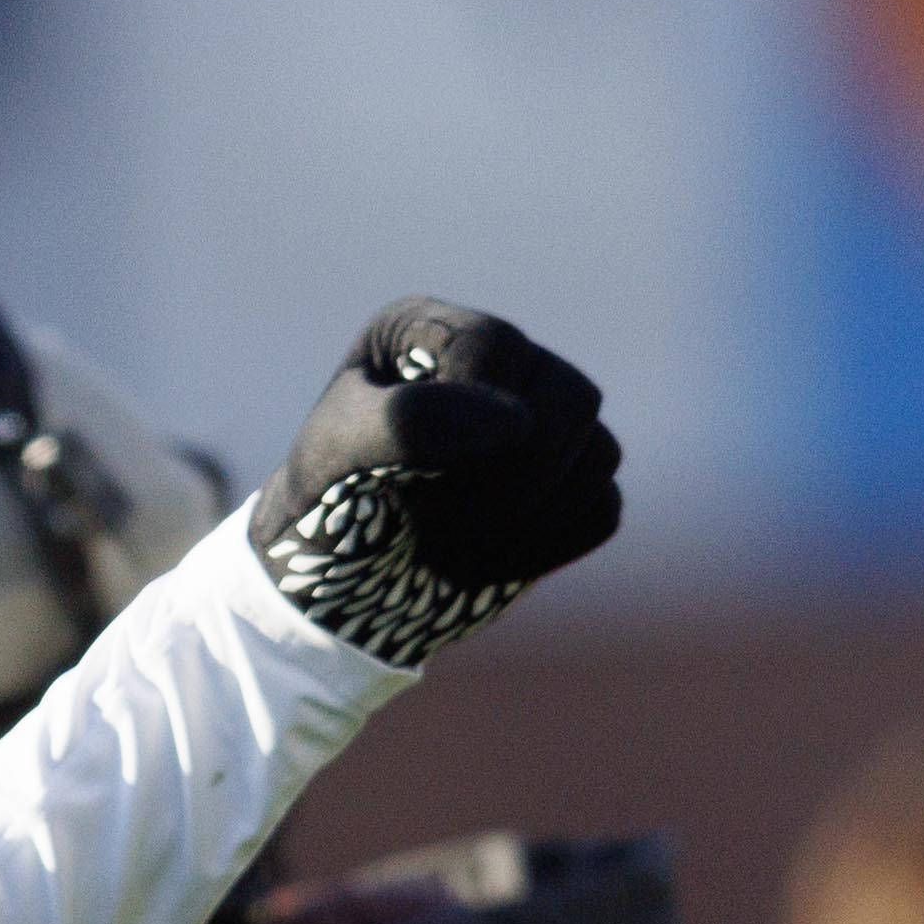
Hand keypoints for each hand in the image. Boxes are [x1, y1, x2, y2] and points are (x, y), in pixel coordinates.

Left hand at [250, 298, 621, 666]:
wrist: (331, 591)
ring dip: (523, 516)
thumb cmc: (321, 510)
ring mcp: (543, 426)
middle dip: (506, 475)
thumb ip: (407, 422)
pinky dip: (544, 548)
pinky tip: (480, 557)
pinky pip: (602, 511)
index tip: (408, 472)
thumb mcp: (333, 458)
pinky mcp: (567, 488)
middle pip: (571, 399)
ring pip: (600, 454)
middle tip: (430, 519)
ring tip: (446, 540)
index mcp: (427, 333)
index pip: (495, 346)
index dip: (465, 416)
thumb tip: (519, 422)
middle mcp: (498, 366)